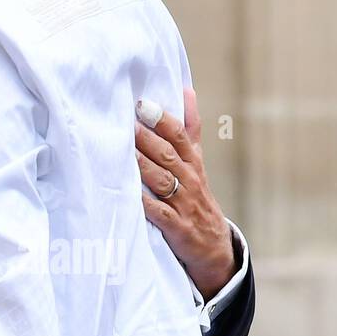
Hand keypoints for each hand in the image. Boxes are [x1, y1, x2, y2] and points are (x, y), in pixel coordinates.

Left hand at [135, 87, 235, 296]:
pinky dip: (145, 204)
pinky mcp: (177, 227)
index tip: (144, 103)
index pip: (180, 137)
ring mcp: (184, 204)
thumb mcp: (197, 162)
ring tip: (124, 151)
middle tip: (127, 121)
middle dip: (148, 138)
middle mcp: (190, 180)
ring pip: (162, 180)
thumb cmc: (196, 195)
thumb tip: (187, 89)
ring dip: (143, 165)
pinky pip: (159, 213)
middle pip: (169, 156)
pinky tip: (129, 194)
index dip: (163, 120)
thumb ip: (189, 129)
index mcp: (193, 163)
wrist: (213, 246)